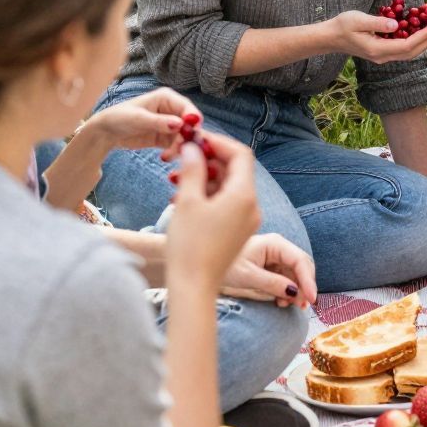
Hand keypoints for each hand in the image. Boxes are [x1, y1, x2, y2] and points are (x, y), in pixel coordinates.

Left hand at [82, 86, 190, 156]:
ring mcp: (170, 125)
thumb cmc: (120, 117)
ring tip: (168, 156)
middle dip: (188, 137)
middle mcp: (172, 110)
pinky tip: (165, 157)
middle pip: (189, 124)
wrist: (107, 132)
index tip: (194, 133)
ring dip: (181, 148)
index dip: (193, 120)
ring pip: (184, 138)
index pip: (187, 108)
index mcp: (167, 98)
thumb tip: (181, 124)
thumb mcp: (139, 119)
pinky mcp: (166, 139)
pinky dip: (174, 153)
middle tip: (180, 149)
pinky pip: (176, 146)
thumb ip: (160, 122)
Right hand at [165, 134, 260, 297]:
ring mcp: (246, 221)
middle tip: (180, 158)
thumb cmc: (190, 246)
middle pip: (234, 170)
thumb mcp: (187, 201)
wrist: (194, 287)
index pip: (240, 154)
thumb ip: (193, 168)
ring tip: (175, 181)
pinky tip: (182, 199)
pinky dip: (207, 196)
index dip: (217, 142)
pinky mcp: (236, 232)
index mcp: (244, 195)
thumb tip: (194, 147)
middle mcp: (251, 206)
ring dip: (203, 178)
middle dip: (207, 160)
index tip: (194, 139)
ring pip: (227, 187)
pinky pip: (225, 204)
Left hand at [220, 231, 317, 306]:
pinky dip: (287, 291)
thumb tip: (295, 293)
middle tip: (301, 306)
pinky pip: (286, 279)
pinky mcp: (271, 266)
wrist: (206, 266)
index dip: (308, 280)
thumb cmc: (225, 267)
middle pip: (301, 267)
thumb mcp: (248, 277)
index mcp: (274, 243)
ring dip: (295, 291)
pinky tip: (280, 301)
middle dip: (303, 287)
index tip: (311, 299)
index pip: (300, 260)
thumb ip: (273, 284)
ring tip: (284, 305)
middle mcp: (278, 247)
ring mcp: (275, 257)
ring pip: (295, 275)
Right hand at [322, 10, 426, 62]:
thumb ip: (377, 23)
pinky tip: (423, 32)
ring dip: (426, 41)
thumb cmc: (342, 26)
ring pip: (411, 52)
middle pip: (414, 51)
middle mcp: (384, 57)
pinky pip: (404, 49)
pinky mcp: (383, 52)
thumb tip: (397, 25)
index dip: (426, 35)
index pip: (409, 45)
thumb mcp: (358, 20)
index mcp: (379, 50)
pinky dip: (417, 41)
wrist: (330, 38)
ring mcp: (383, 56)